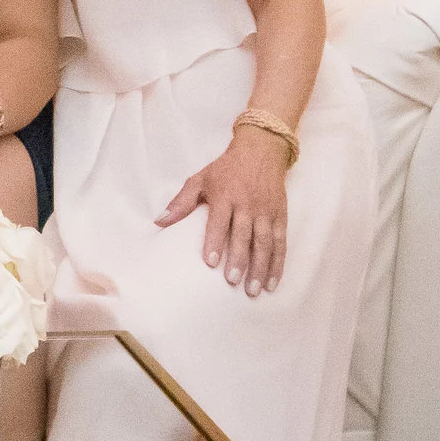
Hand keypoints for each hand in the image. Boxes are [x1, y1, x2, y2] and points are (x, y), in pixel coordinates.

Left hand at [154, 126, 289, 296]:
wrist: (261, 151)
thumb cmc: (226, 168)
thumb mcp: (200, 179)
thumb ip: (181, 202)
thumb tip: (159, 221)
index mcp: (226, 195)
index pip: (220, 221)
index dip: (215, 241)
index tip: (210, 262)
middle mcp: (247, 204)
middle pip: (244, 235)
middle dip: (239, 260)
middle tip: (232, 282)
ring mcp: (266, 211)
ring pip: (265, 242)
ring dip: (260, 267)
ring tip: (253, 289)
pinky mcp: (280, 216)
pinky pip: (281, 242)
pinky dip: (278, 263)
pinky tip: (272, 282)